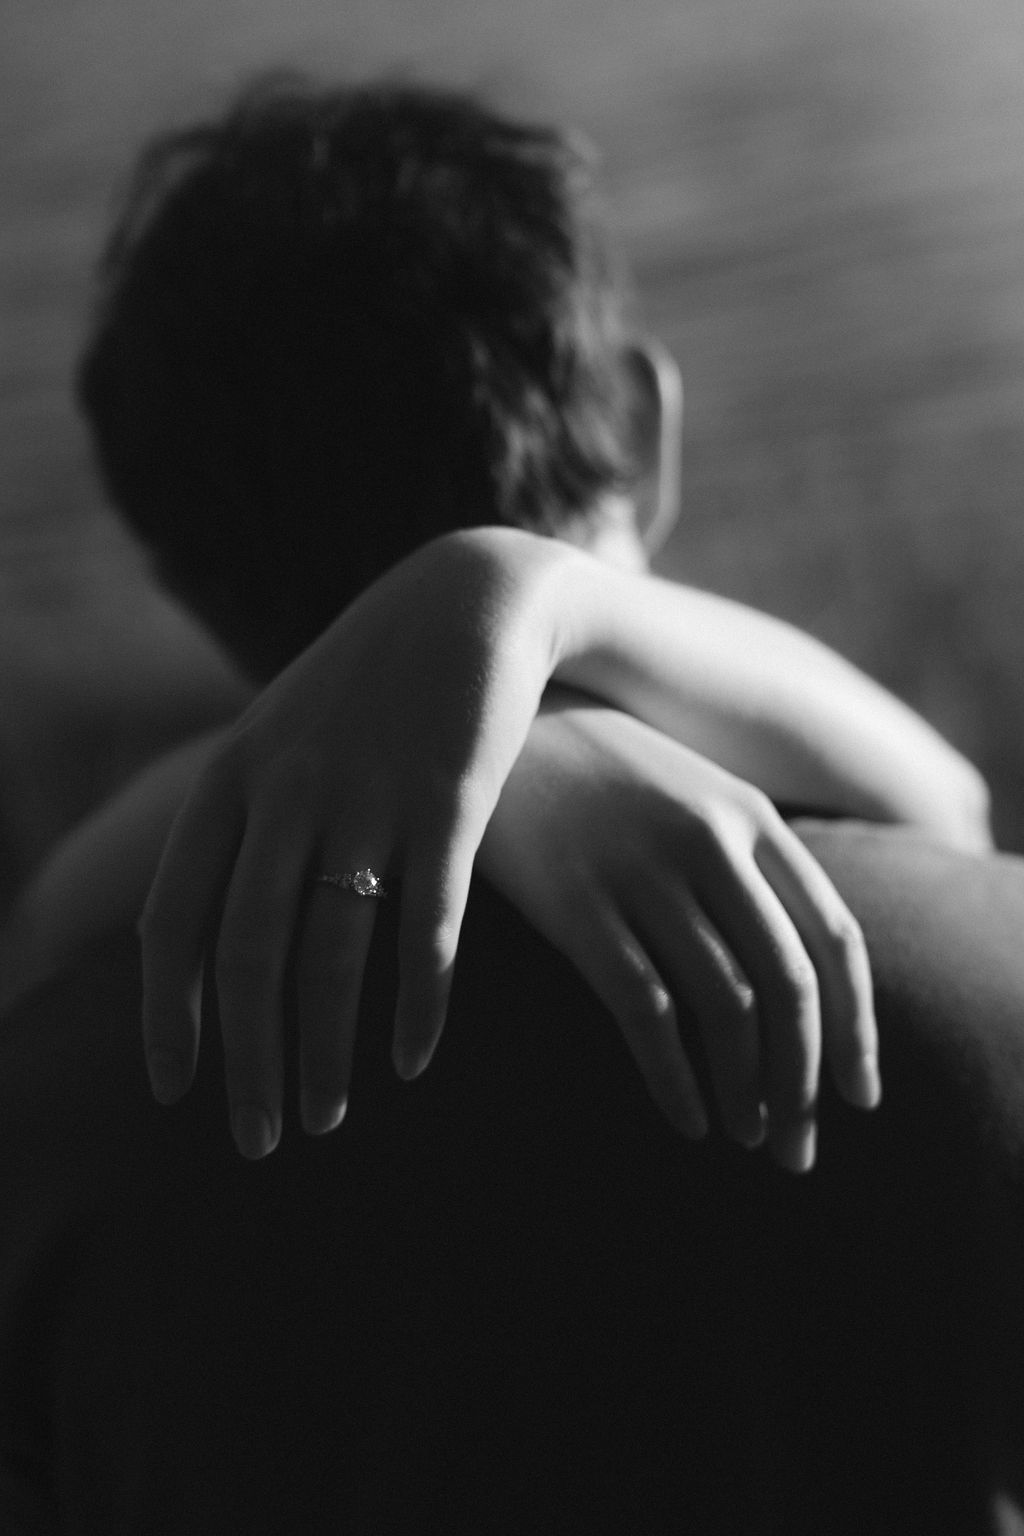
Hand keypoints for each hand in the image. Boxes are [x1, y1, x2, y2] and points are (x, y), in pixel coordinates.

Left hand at [139, 528, 570, 1156]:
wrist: (468, 604)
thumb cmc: (365, 688)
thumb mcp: (279, 738)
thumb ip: (238, 824)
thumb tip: (200, 937)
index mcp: (229, 780)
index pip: (171, 918)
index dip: (167, 1014)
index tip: (175, 1092)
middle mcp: (286, 790)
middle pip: (247, 953)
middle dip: (246, 1061)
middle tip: (257, 1141)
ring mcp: (367, 793)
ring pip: (331, 952)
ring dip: (325, 1050)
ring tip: (327, 1118)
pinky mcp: (449, 800)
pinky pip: (426, 925)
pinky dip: (416, 1002)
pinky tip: (411, 1060)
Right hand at [479, 696, 880, 1171]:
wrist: (500, 727)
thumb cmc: (603, 773)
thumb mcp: (694, 792)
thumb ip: (752, 862)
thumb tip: (800, 975)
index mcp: (751, 815)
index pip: (836, 939)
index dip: (857, 1029)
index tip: (862, 1096)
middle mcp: (710, 840)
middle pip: (790, 983)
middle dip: (806, 1082)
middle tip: (800, 1150)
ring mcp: (643, 870)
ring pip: (727, 1004)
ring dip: (745, 1089)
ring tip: (745, 1137)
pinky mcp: (575, 903)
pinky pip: (645, 1010)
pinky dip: (675, 1077)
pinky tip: (686, 1119)